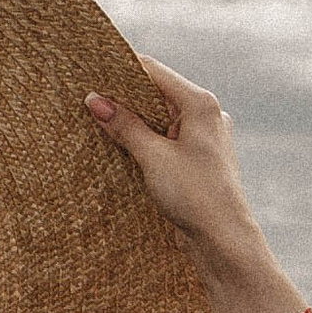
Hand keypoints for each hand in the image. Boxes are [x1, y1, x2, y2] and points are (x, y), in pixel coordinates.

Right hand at [86, 55, 305, 312]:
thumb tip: (95, 100)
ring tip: (99, 122)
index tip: (89, 73)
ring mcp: (202, 136)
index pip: (152, 71)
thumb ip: (124, 125)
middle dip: (123, 97)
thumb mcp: (153, 157)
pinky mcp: (196, 158)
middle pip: (155, 92)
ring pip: (158, 117)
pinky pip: (164, 138)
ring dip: (131, 121)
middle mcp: (206, 115)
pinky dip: (143, 139)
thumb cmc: (195, 197)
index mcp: (200, 104)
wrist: (223, 241)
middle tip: (88, 100)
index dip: (119, 71)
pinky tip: (121, 146)